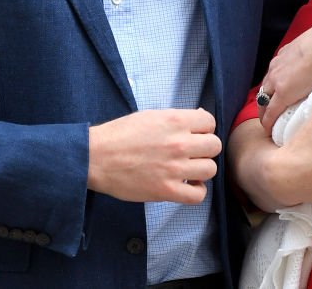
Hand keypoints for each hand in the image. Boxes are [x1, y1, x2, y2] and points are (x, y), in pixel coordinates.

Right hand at [87, 108, 220, 203]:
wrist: (96, 157)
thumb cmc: (120, 134)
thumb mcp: (150, 115)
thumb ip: (176, 118)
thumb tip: (199, 119)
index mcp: (175, 121)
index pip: (210, 122)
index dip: (204, 129)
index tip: (195, 134)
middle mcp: (179, 143)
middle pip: (214, 146)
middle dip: (205, 149)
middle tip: (192, 153)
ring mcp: (174, 168)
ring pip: (211, 169)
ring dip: (202, 169)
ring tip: (189, 170)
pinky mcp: (166, 191)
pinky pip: (199, 195)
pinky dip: (196, 191)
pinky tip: (186, 185)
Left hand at [258, 17, 311, 132]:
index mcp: (291, 50)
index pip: (280, 66)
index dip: (280, 78)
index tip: (282, 87)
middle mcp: (280, 63)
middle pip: (268, 81)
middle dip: (268, 93)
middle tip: (271, 106)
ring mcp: (278, 79)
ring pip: (265, 96)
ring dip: (267, 107)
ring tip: (270, 119)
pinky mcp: (282, 94)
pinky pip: (270, 110)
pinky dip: (269, 120)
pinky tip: (270, 128)